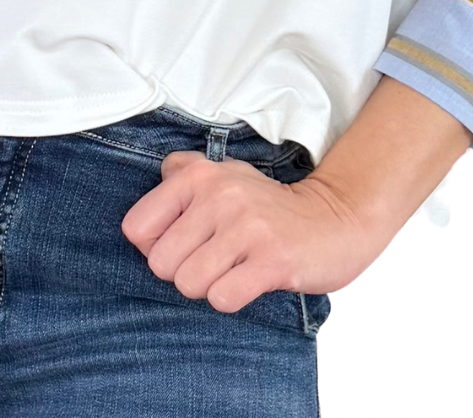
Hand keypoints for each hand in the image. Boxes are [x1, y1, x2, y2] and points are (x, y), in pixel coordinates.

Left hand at [119, 77, 472, 315]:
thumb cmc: (270, 205)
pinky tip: (250, 282)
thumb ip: (182, 173)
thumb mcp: (225, 174)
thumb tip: (150, 191)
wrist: (336, 217)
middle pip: (160, 263)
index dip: (154, 246)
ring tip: (233, 270)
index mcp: (200, 176)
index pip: (137, 228)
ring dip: (208, 287)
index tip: (182, 244)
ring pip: (188, 284)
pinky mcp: (272, 259)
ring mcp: (247, 226)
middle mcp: (220, 195)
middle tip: (214, 261)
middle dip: (182, 272)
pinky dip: (232, 298)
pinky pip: (223, 298)